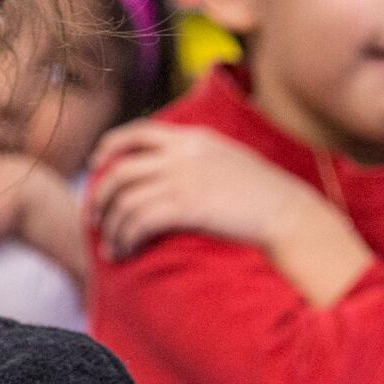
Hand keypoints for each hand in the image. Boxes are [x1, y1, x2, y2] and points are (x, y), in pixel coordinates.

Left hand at [85, 122, 341, 260]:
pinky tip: (126, 252)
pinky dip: (125, 238)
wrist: (288, 212)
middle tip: (95, 218)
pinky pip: (139, 221)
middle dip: (100, 196)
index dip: (110, 145)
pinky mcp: (186, 206)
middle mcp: (182, 153)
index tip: (97, 163)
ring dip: (111, 226)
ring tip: (112, 246)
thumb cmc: (263, 194)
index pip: (139, 131)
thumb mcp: (227, 159)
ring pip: (125, 199)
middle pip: (120, 168)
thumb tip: (169, 171)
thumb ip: (196, 157)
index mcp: (193, 137)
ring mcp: (183, 178)